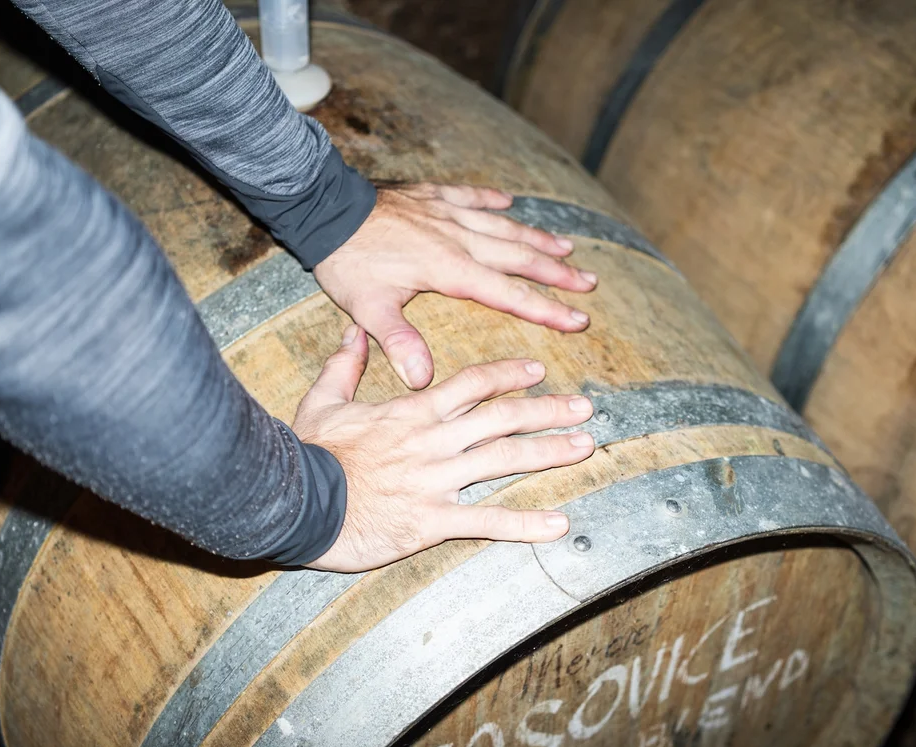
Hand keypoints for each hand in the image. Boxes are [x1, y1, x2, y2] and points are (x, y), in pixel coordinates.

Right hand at [293, 324, 596, 571]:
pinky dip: (525, 525)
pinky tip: (559, 525)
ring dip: (549, 453)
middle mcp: (434, 441)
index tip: (537, 370)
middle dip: (548, 411)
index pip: (472, 384)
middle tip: (586, 408)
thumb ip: (344, 366)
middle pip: (502, 418)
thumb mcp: (323, 400)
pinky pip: (487, 523)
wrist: (296, 503)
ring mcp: (437, 481)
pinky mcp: (432, 520)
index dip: (508, 374)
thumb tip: (353, 332)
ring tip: (585, 448)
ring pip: (504, 460)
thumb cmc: (309, 453)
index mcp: (413, 412)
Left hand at [313, 183, 597, 389]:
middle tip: (589, 284)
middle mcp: (458, 238)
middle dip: (557, 274)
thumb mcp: (369, 308)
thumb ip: (399, 342)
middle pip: (519, 258)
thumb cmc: (347, 262)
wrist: (325, 208)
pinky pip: (470, 197)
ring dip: (536, 239)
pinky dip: (491, 200)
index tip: (578, 320)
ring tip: (567, 248)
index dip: (547, 309)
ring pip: (503, 227)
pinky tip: (509, 202)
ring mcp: (447, 214)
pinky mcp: (430, 196)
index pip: (509, 293)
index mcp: (449, 269)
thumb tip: (423, 382)